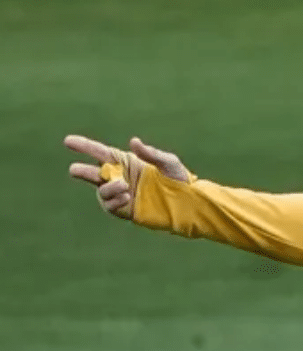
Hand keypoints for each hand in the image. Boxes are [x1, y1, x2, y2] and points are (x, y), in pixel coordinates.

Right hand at [64, 135, 188, 219]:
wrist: (188, 203)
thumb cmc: (179, 179)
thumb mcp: (168, 162)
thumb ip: (151, 153)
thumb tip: (133, 142)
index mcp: (126, 162)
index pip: (99, 152)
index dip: (84, 146)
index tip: (68, 141)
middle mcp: (119, 177)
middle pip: (92, 172)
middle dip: (82, 171)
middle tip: (75, 170)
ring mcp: (121, 194)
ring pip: (101, 190)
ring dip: (108, 188)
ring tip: (124, 186)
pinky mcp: (125, 209)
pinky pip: (110, 205)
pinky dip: (113, 200)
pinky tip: (126, 197)